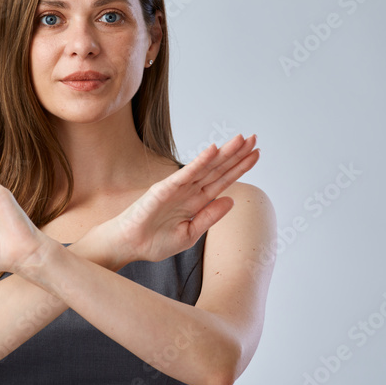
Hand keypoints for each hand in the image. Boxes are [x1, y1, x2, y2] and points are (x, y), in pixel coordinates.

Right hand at [97, 134, 259, 265]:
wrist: (129, 246)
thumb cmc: (154, 241)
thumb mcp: (190, 234)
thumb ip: (210, 217)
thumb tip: (231, 200)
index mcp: (196, 202)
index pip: (222, 180)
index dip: (239, 167)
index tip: (256, 154)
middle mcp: (189, 191)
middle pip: (218, 169)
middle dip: (237, 154)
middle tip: (254, 138)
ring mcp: (177, 188)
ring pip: (206, 167)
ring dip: (223, 153)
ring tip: (241, 140)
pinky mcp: (164, 189)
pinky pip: (185, 174)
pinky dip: (199, 162)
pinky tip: (213, 150)